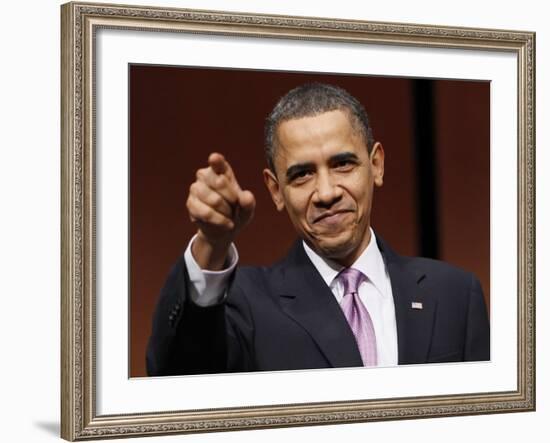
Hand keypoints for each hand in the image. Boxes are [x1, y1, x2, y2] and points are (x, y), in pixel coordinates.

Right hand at [186, 153, 255, 268]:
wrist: (224, 229)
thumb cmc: (237, 213)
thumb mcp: (247, 209)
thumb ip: (249, 202)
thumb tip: (246, 197)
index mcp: (221, 170)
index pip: (217, 162)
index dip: (216, 160)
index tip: (215, 158)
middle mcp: (205, 175)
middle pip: (220, 183)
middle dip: (232, 199)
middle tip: (235, 207)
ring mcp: (195, 188)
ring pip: (214, 200)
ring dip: (226, 212)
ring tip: (229, 217)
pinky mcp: (190, 203)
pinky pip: (206, 213)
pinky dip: (219, 221)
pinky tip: (225, 224)